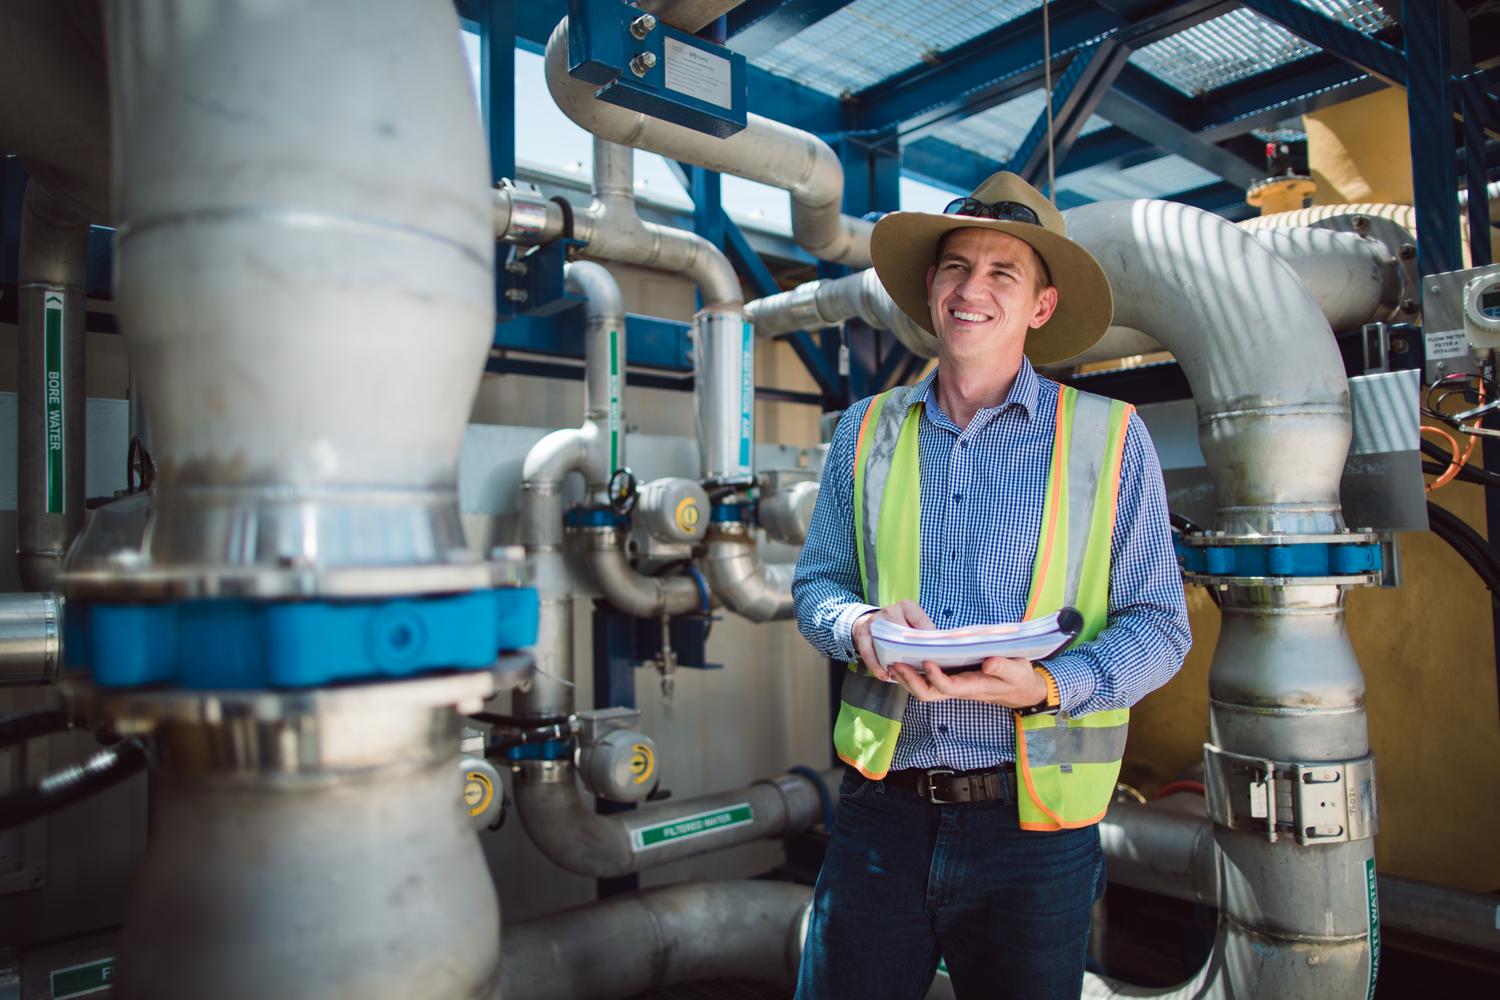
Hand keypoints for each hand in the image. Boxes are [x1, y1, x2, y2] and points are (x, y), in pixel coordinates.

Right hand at [851, 599, 934, 680]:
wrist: (869, 622)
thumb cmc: (896, 625)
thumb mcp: (911, 621)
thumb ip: (923, 631)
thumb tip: (940, 647)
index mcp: (906, 606)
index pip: (921, 622)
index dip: (929, 639)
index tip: (936, 653)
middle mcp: (890, 611)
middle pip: (902, 633)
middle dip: (911, 652)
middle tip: (920, 668)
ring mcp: (874, 622)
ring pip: (885, 644)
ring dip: (893, 662)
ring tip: (901, 675)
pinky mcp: (862, 633)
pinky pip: (868, 652)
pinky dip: (876, 666)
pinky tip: (884, 676)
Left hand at [889, 656, 1048, 708]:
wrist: (1018, 688)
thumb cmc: (1018, 678)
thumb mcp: (1017, 671)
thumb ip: (1004, 667)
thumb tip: (988, 663)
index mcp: (973, 686)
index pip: (949, 687)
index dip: (935, 677)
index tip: (927, 661)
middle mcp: (959, 689)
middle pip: (928, 693)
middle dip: (911, 681)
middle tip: (896, 664)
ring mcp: (953, 686)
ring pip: (924, 690)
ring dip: (907, 678)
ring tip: (893, 662)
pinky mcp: (951, 679)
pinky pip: (927, 682)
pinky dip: (913, 674)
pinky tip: (904, 662)